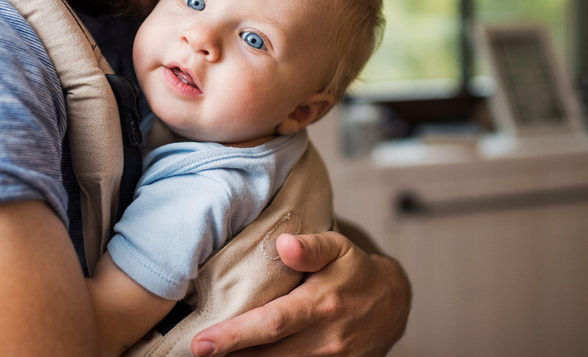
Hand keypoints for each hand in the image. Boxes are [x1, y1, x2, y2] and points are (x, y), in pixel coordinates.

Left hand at [190, 231, 410, 355]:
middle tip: (192, 354)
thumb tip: (284, 243)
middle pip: (267, 356)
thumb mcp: (339, 248)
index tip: (202, 343)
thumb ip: (311, 247)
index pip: (272, 323)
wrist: (394, 305)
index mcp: (321, 304)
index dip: (235, 336)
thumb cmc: (356, 271)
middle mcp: (325, 340)